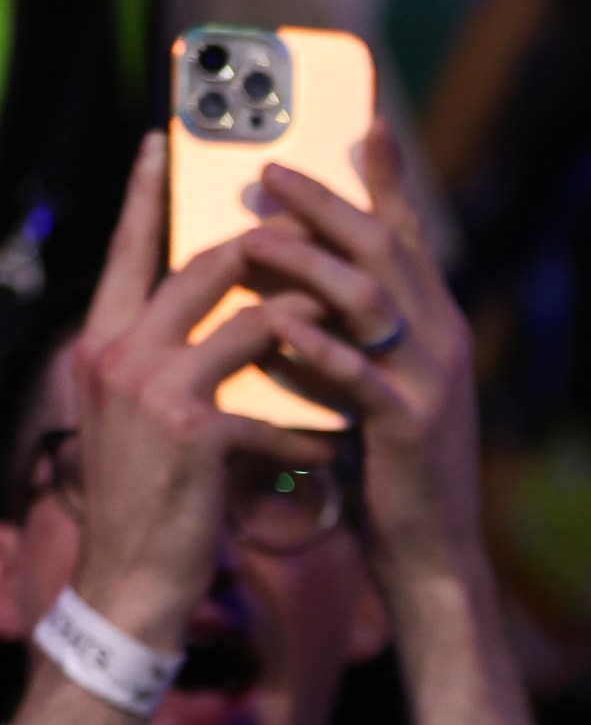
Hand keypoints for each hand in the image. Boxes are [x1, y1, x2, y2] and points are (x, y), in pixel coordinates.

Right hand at [55, 135, 328, 653]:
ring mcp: (153, 388)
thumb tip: (218, 317)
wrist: (132, 580)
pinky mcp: (194, 431)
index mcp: (104, 341)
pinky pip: (273, 403)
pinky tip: (334, 445)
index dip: (142, 197)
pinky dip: (310, 424)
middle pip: (203, 270)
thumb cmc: (154, 500)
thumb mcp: (146, 418)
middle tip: (317, 236)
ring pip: (252, 323)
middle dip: (268, 250)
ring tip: (352, 330)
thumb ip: (170, 362)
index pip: (127, 252)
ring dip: (312, 326)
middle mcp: (118, 351)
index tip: (160, 145)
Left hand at [238, 129, 487, 601]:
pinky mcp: (408, 430)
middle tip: (265, 173)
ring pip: (371, 299)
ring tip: (252, 239)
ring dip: (309, 262)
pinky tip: (277, 325)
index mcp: (436, 328)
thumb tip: (300, 288)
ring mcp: (430, 385)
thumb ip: (358, 335)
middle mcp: (442, 344)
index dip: (387, 182)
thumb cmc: (393, 471)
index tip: (362, 126)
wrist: (432, 553)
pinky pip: (361, 375)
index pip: (409, 238)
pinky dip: (318, 346)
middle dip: (324, 204)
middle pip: (386, 249)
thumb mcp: (383, 388)